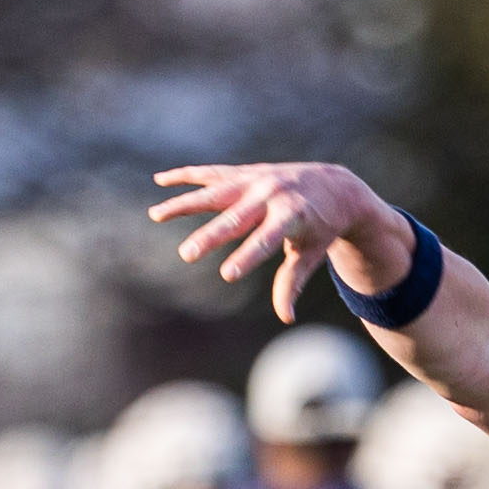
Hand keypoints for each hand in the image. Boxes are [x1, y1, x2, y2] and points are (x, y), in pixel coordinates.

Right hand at [148, 161, 419, 323]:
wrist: (333, 186)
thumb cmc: (321, 227)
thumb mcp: (312, 254)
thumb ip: (292, 281)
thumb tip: (286, 317)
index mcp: (293, 215)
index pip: (266, 240)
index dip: (247, 257)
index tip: (227, 276)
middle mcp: (271, 194)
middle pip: (235, 217)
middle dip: (210, 236)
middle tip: (186, 254)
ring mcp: (256, 179)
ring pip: (214, 192)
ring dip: (184, 203)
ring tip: (155, 215)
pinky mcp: (244, 172)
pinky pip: (211, 173)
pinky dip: (185, 176)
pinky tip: (160, 181)